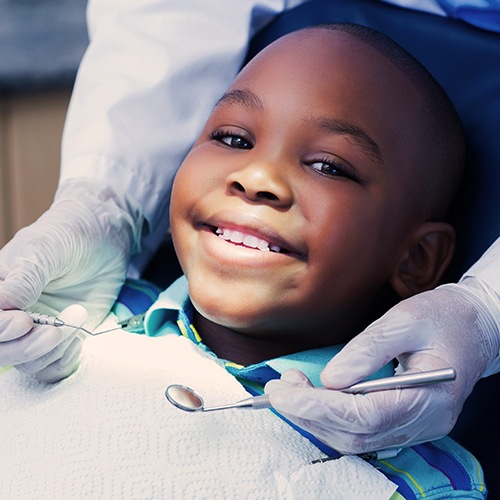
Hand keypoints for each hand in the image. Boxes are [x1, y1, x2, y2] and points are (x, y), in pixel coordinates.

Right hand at [0, 177, 141, 380]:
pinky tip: (78, 339)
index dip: (1, 330)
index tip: (25, 321)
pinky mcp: (61, 340)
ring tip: (75, 319)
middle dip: (26, 348)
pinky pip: (52, 368)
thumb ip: (27, 277)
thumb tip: (8, 305)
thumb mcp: (46, 248)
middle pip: (1, 351)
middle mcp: (11, 314)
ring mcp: (36, 329)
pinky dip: (64, 361)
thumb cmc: (70, 235)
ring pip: (27, 364)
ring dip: (52, 351)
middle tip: (55, 332)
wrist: (105, 238)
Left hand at [265, 279, 498, 453]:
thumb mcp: (405, 321)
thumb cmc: (442, 318)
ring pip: (355, 440)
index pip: (364, 417)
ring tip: (290, 388)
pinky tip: (311, 398)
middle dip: (308, 414)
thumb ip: (368, 350)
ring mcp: (416, 427)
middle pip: (355, 435)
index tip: (283, 391)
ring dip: (315, 418)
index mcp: (430, 398)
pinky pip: (362, 433)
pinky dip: (330, 419)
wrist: (473, 325)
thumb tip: (330, 378)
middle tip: (278, 387)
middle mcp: (424, 423)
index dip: (318, 407)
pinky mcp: (405, 422)